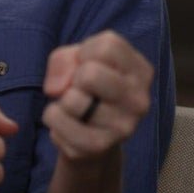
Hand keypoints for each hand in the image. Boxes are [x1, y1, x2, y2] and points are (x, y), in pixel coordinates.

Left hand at [41, 30, 153, 161]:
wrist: (88, 135)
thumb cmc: (85, 87)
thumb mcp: (75, 60)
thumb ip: (64, 59)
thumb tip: (57, 88)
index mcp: (141, 71)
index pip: (108, 46)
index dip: (85, 52)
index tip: (87, 65)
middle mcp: (139, 100)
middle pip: (90, 74)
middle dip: (74, 78)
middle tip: (80, 89)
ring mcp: (123, 126)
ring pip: (72, 100)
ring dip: (62, 101)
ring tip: (75, 108)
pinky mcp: (99, 146)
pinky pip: (57, 121)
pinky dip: (52, 118)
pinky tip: (68, 123)